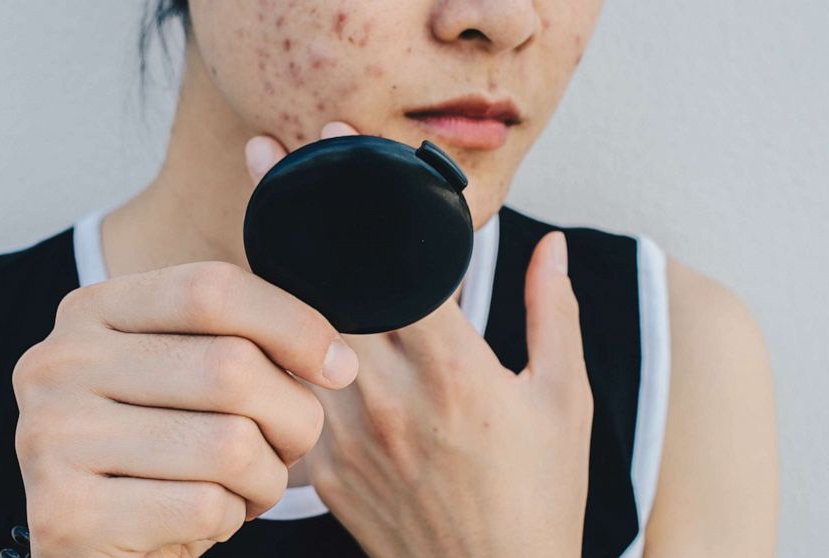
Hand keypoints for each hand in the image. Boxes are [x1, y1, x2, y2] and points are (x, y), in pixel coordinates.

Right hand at [12, 141, 359, 555]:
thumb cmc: (160, 451)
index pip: (211, 288)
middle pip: (230, 367)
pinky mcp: (64, 515)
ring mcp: (52, 438)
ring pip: (229, 444)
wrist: (92, 544)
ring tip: (247, 486)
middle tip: (291, 445)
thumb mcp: (187, 375)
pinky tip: (206, 517)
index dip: (294, 324)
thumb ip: (240, 340)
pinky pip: (206, 506)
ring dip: (265, 477)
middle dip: (293, 416)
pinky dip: (229, 519)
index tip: (338, 367)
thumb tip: (337, 358)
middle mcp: (58, 364)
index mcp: (90, 310)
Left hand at [247, 123, 592, 557]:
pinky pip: (286, 391)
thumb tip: (552, 246)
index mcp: (456, 370)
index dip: (361, 195)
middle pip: (323, 282)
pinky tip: (264, 321)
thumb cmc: (539, 499)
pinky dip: (274, 347)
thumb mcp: (566, 402)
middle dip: (288, 212)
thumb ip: (555, 314)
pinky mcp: (320, 468)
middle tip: (266, 159)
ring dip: (275, 274)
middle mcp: (389, 395)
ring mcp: (345, 433)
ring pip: (291, 333)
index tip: (332, 142)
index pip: (394, 262)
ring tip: (262, 226)